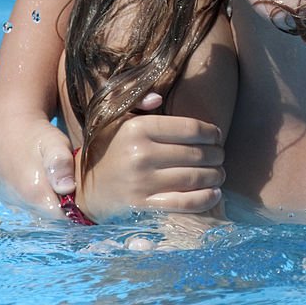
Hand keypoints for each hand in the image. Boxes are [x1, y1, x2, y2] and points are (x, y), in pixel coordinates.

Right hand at [0, 113, 75, 217]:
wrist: (7, 123)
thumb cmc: (37, 133)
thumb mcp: (55, 142)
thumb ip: (61, 164)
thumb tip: (67, 188)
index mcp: (33, 192)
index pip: (60, 216)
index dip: (73, 208)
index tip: (82, 193)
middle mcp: (18, 201)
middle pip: (47, 215)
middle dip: (61, 205)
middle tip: (69, 182)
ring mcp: (8, 198)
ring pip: (34, 211)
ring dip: (46, 200)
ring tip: (54, 178)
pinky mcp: (2, 194)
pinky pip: (22, 204)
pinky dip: (33, 197)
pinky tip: (41, 179)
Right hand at [76, 114, 225, 222]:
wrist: (84, 188)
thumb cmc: (110, 150)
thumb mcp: (118, 121)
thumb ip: (138, 104)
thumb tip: (158, 98)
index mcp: (139, 128)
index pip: (190, 128)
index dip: (210, 133)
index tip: (217, 136)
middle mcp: (141, 154)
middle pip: (196, 153)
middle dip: (216, 155)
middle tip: (221, 157)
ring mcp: (142, 182)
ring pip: (194, 177)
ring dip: (215, 176)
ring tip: (219, 174)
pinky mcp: (143, 206)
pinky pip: (184, 203)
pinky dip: (204, 199)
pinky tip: (213, 193)